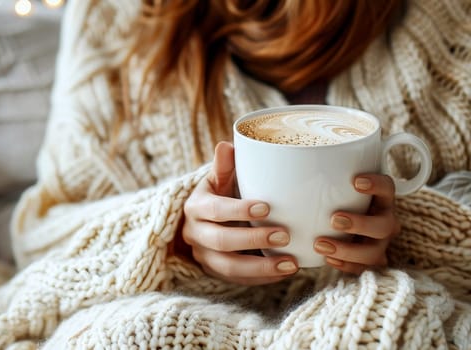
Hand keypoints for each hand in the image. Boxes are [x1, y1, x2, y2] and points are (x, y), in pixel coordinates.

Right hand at [181, 141, 297, 285]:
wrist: (199, 222)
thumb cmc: (216, 195)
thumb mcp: (215, 180)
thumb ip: (223, 166)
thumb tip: (227, 144)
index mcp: (195, 207)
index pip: (216, 210)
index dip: (239, 210)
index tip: (267, 207)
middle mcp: (194, 234)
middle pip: (222, 241)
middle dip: (254, 240)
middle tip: (285, 235)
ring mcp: (203, 256)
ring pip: (229, 267)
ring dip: (261, 267)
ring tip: (291, 263)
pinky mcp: (214, 272)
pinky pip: (237, 280)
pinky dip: (261, 278)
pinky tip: (284, 273)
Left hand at [314, 174, 400, 273]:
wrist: (334, 226)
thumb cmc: (329, 196)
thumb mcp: (325, 181)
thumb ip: (312, 169)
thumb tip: (269, 152)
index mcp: (379, 197)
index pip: (388, 187)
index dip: (376, 184)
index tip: (355, 181)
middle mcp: (384, 220)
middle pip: (384, 224)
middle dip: (360, 223)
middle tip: (334, 218)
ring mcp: (378, 244)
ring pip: (374, 252)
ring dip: (348, 249)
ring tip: (320, 244)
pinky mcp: (367, 263)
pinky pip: (362, 269)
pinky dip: (345, 265)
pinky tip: (325, 259)